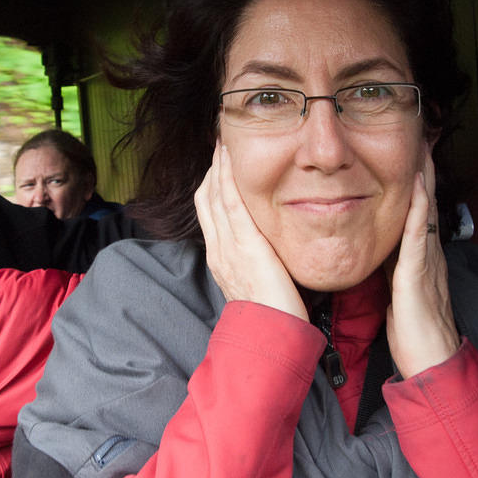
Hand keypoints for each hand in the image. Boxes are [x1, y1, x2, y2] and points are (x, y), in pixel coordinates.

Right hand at [194, 143, 307, 320]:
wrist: (269, 335)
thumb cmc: (271, 314)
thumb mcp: (257, 283)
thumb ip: (255, 262)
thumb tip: (264, 247)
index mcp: (220, 257)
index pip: (208, 210)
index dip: (212, 183)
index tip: (219, 162)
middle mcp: (218, 249)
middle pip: (206, 198)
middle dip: (212, 168)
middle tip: (219, 142)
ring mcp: (228, 246)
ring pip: (215, 196)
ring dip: (218, 166)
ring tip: (224, 142)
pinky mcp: (245, 245)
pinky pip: (231, 204)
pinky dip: (228, 179)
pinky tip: (230, 159)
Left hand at [385, 149, 460, 377]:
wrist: (430, 362)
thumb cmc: (413, 331)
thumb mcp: (396, 290)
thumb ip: (390, 267)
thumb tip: (376, 249)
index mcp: (418, 257)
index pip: (416, 211)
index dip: (414, 182)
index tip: (408, 152)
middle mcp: (426, 253)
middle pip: (426, 203)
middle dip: (423, 170)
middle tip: (421, 135)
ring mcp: (426, 262)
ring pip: (426, 212)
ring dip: (425, 179)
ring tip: (423, 147)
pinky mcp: (419, 276)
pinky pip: (420, 236)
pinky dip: (420, 210)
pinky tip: (418, 189)